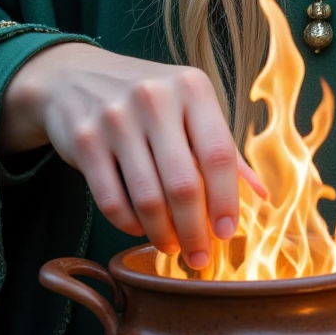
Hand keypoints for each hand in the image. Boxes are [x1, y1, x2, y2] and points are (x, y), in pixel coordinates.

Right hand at [0, 41, 265, 268]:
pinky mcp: (84, 140)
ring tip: (172, 246)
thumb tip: (262, 196)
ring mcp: (115, 118)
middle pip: (184, 184)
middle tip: (200, 257)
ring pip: (148, 197)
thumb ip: (224, 149)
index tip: (227, 233)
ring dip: (163, 234)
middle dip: (195, 230)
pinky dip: (129, 224)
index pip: (218, 154)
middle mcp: (154, 98)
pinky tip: (140, 228)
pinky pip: (111, 200)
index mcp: (191, 88)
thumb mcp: (189, 107)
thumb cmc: (147, 98)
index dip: (227, 200)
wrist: (74, 77)